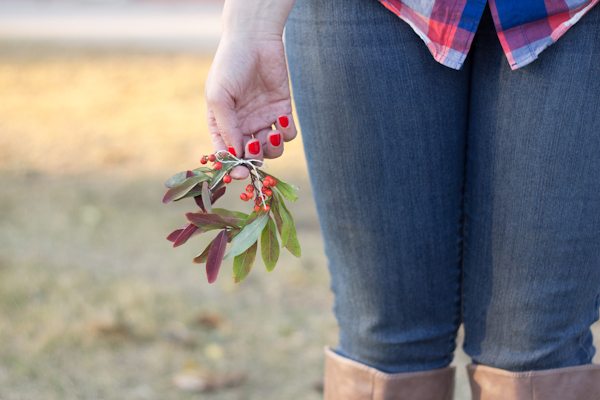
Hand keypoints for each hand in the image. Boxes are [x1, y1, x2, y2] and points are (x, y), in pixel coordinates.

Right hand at [205, 34, 297, 179]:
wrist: (254, 39)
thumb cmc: (230, 65)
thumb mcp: (219, 97)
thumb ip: (226, 128)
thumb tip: (235, 156)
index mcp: (223, 124)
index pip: (227, 154)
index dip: (233, 167)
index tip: (240, 173)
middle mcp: (243, 126)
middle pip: (251, 157)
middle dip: (254, 160)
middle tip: (255, 149)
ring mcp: (264, 120)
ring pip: (271, 151)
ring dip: (271, 149)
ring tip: (270, 134)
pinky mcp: (282, 111)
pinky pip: (288, 134)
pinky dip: (286, 133)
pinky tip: (281, 119)